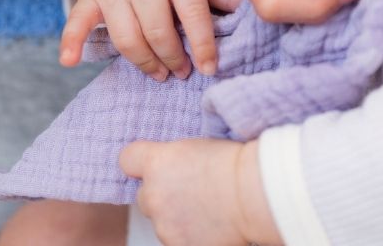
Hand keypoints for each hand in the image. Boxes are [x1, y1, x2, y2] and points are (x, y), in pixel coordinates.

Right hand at [59, 0, 247, 79]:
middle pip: (157, 32)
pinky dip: (71, 41)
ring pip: (126, 37)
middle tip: (183, 72)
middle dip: (173, 59)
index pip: (192, 13)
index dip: (203, 45)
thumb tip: (256, 13)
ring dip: (144, 62)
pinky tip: (70, 61)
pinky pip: (78, 19)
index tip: (210, 68)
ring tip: (160, 72)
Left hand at [120, 139, 279, 245]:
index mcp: (157, 162)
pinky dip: (189, 236)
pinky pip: (176, 240)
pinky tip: (211, 226)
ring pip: (162, 222)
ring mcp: (164, 224)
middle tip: (191, 191)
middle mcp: (153, 194)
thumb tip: (166, 168)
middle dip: (162, 195)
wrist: (255, 194)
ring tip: (208, 209)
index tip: (149, 167)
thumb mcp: (197, 146)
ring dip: (177, 217)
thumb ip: (171, 158)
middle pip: (144, 196)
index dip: (138, 164)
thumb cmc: (235, 164)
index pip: (127, 160)